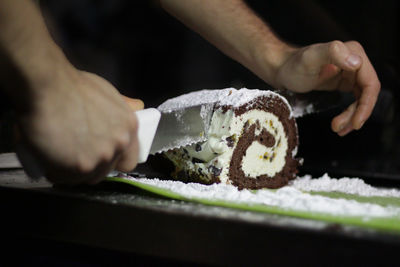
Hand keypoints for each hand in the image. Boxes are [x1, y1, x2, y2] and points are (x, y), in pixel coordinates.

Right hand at [16, 66, 143, 184]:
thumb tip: (138, 106)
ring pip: (86, 177)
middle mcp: (120, 144)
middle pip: (106, 171)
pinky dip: (55, 172)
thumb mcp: (108, 92)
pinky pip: (66, 178)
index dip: (112, 161)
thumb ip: (123, 107)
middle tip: (73, 153)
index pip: (129, 160)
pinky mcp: (81, 167)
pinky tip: (47, 157)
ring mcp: (102, 157)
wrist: (48, 86)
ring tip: (58, 154)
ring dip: (72, 170)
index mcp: (129, 127)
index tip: (99, 157)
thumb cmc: (72, 85)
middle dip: (90, 165)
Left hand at [275, 40, 380, 135]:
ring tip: (337, 128)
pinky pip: (354, 101)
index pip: (370, 83)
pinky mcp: (344, 82)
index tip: (356, 122)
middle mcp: (356, 61)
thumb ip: (333, 53)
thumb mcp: (310, 58)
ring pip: (361, 100)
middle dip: (357, 114)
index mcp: (354, 52)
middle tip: (339, 129)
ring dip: (352, 116)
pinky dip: (349, 114)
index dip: (366, 105)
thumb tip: (357, 63)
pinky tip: (340, 124)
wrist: (281, 70)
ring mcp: (351, 73)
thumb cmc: (293, 65)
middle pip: (367, 94)